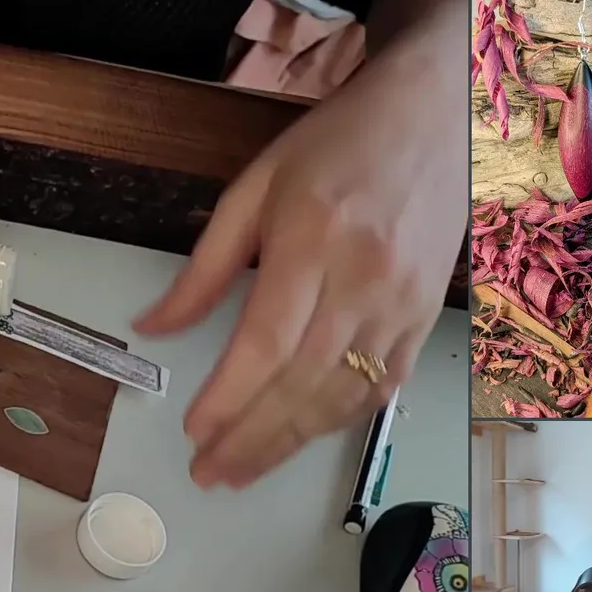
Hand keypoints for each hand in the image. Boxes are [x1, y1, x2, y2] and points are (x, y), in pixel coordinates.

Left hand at [135, 30, 466, 489]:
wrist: (438, 118)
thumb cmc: (336, 146)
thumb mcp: (254, 188)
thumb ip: (206, 266)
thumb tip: (152, 326)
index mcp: (315, 238)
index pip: (269, 339)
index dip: (231, 395)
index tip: (195, 430)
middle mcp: (365, 278)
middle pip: (304, 380)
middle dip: (252, 437)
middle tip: (209, 473)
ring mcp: (403, 304)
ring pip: (344, 394)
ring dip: (290, 442)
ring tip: (242, 471)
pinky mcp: (425, 318)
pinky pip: (381, 388)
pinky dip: (336, 421)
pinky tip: (300, 439)